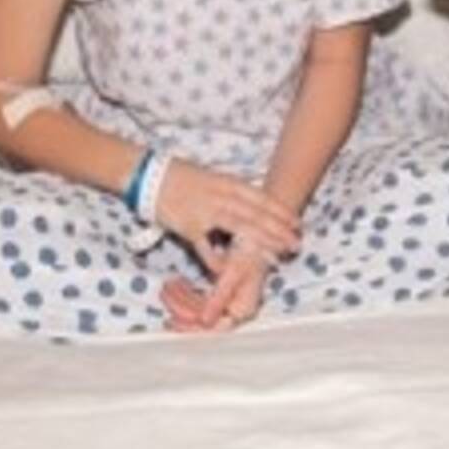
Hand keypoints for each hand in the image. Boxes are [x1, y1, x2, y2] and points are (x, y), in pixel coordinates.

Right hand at [155, 158, 300, 276]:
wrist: (151, 176)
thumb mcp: (214, 178)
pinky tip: (230, 272)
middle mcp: (220, 196)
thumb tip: (255, 203)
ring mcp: (205, 212)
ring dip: (259, 244)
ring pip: (238, 228)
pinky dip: (217, 261)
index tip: (297, 223)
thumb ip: (234, 192)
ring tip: (276, 257)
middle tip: (296, 243)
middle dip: (278, 230)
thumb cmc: (184, 177)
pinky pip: (206, 248)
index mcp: (228, 183)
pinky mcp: (188, 227)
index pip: (261, 198)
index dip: (280, 211)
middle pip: (255, 214)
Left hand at [161, 247, 270, 332]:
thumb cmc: (252, 249)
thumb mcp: (235, 271)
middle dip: (182, 307)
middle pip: (204, 318)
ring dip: (181, 298)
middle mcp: (236, 309)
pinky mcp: (222, 291)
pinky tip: (176, 283)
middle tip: (166, 293)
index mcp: (243, 308)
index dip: (193, 325)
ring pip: (199, 308)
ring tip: (168, 286)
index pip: (215, 327)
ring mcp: (228, 300)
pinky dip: (187, 292)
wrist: (259, 233)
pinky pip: (200, 298)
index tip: (172, 320)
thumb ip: (220, 297)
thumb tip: (205, 321)